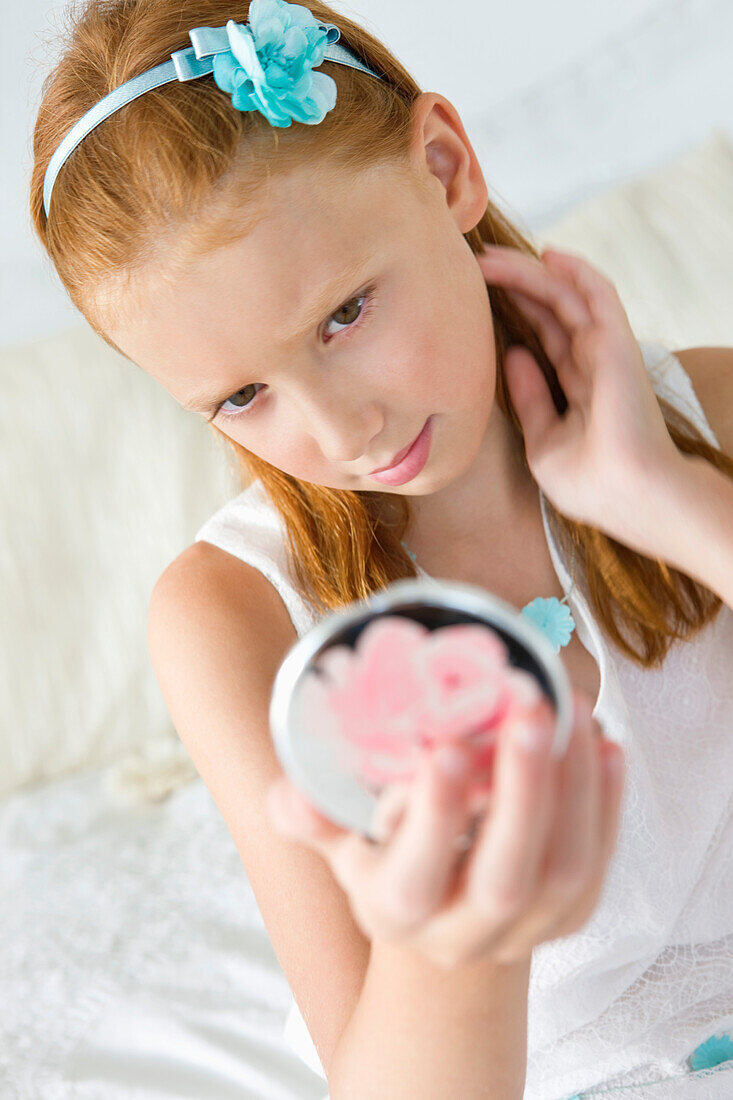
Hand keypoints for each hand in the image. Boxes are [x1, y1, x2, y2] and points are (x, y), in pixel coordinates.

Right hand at [265, 689, 624, 969]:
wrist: (446, 923)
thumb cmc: (388, 861)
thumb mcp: (343, 842)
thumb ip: (314, 816)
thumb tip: (287, 793)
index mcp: (396, 911)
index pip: (416, 876)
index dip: (435, 814)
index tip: (449, 743)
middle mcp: (464, 934)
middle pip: (505, 877)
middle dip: (523, 791)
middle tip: (530, 706)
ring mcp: (527, 929)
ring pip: (566, 867)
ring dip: (574, 783)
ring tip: (570, 705)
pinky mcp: (572, 914)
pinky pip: (601, 859)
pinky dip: (606, 800)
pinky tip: (602, 742)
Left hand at [477, 244, 681, 544]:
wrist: (632, 498)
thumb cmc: (593, 484)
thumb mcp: (544, 443)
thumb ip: (530, 399)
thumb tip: (512, 355)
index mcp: (577, 386)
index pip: (543, 336)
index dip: (513, 311)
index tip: (474, 295)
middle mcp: (592, 363)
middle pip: (549, 310)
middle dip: (513, 283)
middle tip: (475, 263)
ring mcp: (605, 351)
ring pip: (565, 297)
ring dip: (529, 273)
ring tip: (490, 255)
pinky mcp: (616, 344)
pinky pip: (598, 296)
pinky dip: (576, 272)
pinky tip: (548, 254)